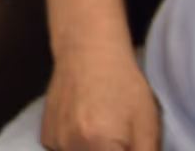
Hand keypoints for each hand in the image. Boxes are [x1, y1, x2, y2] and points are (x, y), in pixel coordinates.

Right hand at [39, 50, 159, 150]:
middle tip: (120, 139)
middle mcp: (71, 146)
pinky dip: (81, 150)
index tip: (129, 146)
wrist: (88, 53)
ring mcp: (55, 143)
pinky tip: (91, 130)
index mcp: (98, 146)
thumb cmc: (123, 86)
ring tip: (107, 133)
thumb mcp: (148, 128)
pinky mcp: (46, 138)